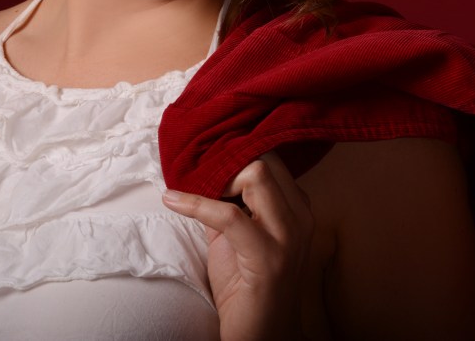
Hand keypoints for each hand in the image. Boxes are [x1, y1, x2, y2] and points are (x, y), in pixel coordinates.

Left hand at [162, 152, 313, 340]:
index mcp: (298, 208)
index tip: (205, 156)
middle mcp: (301, 216)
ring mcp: (289, 236)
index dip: (236, 152)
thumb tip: (200, 171)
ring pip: (255, 176)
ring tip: (189, 192)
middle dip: (226, 161)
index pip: (271, 157)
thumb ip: (229, 203)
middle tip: (198, 177)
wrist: (262, 335)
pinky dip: (195, 204)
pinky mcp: (268, 257)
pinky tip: (173, 201)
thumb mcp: (238, 236)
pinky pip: (228, 215)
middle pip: (265, 159)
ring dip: (216, 179)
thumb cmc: (247, 287)